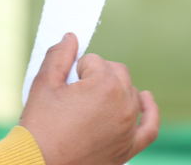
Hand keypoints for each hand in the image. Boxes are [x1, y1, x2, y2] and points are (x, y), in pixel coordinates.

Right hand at [20, 33, 158, 164]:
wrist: (40, 164)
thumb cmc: (40, 126)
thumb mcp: (43, 84)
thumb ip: (59, 55)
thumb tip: (71, 37)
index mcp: (104, 85)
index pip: (93, 61)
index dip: (75, 70)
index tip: (64, 87)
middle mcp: (123, 104)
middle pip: (116, 72)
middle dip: (96, 76)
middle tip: (74, 93)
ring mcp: (129, 128)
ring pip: (131, 93)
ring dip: (116, 90)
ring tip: (93, 100)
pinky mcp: (129, 148)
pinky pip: (150, 126)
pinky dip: (150, 111)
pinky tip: (146, 99)